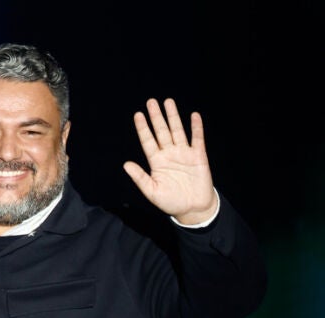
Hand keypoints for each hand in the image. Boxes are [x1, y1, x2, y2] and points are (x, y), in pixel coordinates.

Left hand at [122, 98, 217, 224]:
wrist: (193, 209)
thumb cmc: (171, 202)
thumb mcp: (152, 191)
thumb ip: (139, 177)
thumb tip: (125, 164)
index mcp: (156, 162)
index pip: (148, 141)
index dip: (143, 128)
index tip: (138, 115)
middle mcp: (169, 154)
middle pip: (161, 131)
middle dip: (156, 116)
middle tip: (151, 101)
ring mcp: (184, 154)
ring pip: (177, 131)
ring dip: (173, 117)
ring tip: (168, 102)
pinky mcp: (198, 156)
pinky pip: (197, 139)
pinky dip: (196, 127)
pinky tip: (194, 115)